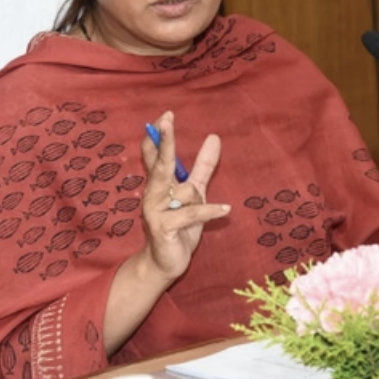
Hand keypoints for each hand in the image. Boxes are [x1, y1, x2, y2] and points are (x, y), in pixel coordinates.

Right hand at [138, 111, 228, 282]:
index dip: (159, 137)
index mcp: (159, 184)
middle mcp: (153, 194)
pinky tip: (225, 209)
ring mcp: (155, 212)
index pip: (155, 156)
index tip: (165, 116)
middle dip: (165, 142)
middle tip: (166, 119)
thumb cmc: (179, 226)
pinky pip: (190, 214)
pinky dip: (208, 211)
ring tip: (213, 210)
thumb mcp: (194, 193)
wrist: (165, 262)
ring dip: (198, 199)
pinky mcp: (163, 228)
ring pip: (183, 192)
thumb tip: (214, 137)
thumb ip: (202, 167)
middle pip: (160, 164)